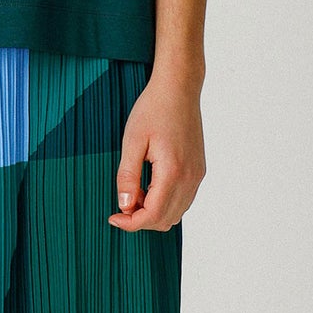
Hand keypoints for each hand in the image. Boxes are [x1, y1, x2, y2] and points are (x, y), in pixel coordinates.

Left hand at [109, 69, 205, 231]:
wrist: (179, 89)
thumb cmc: (153, 109)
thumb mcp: (131, 141)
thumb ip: (127, 176)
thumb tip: (125, 206)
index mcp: (172, 172)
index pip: (153, 215)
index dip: (130, 223)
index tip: (113, 217)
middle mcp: (190, 178)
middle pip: (165, 220)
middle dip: (140, 220)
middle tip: (122, 201)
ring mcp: (197, 175)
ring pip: (176, 214)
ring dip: (153, 212)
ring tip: (135, 191)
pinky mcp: (198, 170)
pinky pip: (183, 200)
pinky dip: (165, 203)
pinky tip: (149, 186)